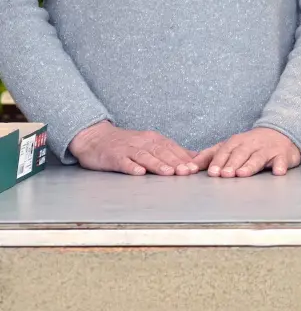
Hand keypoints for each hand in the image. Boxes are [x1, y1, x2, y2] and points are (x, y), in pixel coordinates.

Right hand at [69, 122, 203, 175]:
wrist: (95, 137)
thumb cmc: (126, 144)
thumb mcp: (150, 144)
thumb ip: (172, 151)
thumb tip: (195, 158)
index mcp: (154, 139)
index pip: (172, 148)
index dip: (184, 158)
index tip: (196, 168)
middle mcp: (142, 142)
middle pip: (161, 152)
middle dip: (175, 162)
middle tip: (187, 172)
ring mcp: (127, 149)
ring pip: (145, 156)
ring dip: (157, 165)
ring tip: (168, 173)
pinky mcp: (113, 156)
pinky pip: (123, 162)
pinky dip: (131, 167)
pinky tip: (139, 172)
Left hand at [204, 128, 300, 177]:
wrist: (281, 133)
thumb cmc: (250, 144)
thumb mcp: (229, 147)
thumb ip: (209, 156)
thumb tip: (187, 167)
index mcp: (236, 142)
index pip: (224, 151)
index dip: (218, 161)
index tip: (211, 172)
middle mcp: (251, 144)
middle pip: (240, 154)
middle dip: (232, 164)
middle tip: (225, 174)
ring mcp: (267, 149)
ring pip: (258, 157)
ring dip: (250, 165)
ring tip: (242, 174)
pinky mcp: (283, 155)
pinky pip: (282, 160)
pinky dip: (280, 166)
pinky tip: (278, 172)